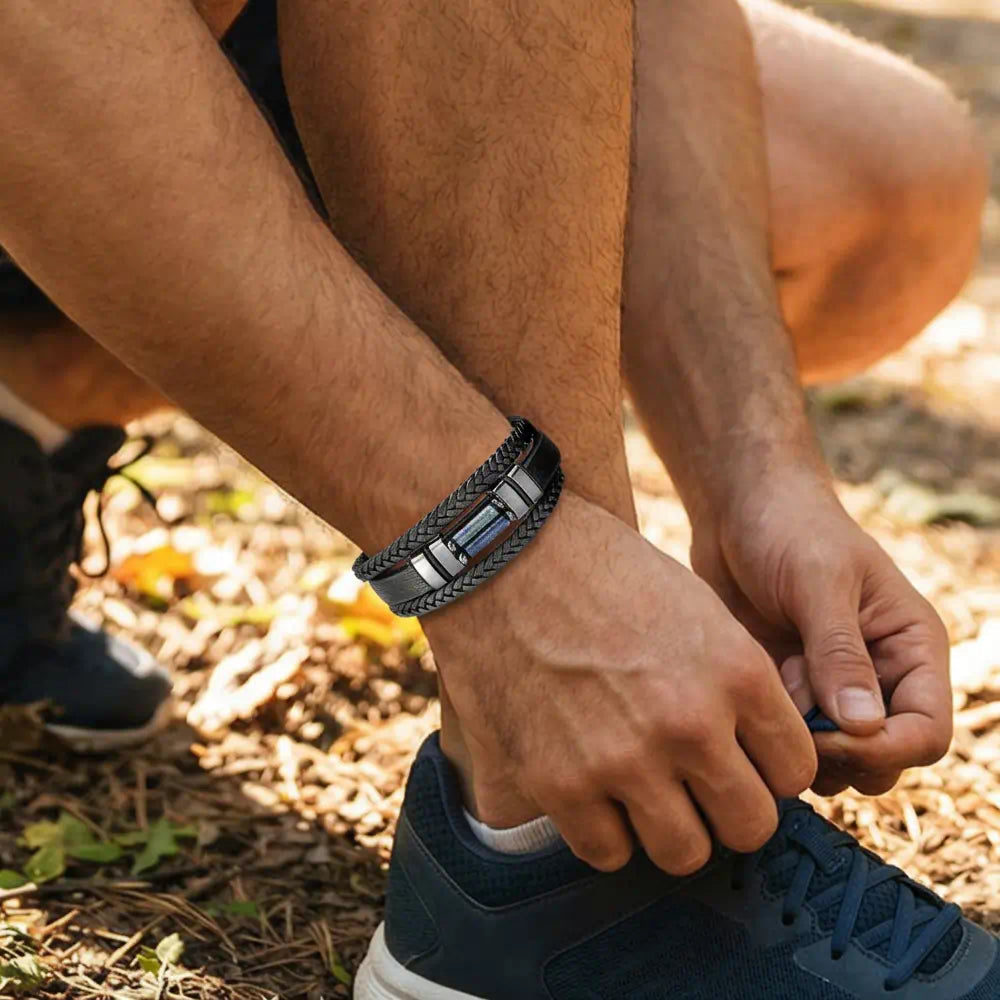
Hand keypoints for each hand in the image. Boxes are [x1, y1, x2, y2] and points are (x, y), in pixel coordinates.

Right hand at [422, 492, 815, 873]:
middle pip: (750, 825)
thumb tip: (753, 747)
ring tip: (645, 791)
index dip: (770, 768)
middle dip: (730, 810)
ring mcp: (623, 760)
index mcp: (734, 671)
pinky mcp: (559, 783)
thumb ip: (733, 682)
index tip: (743, 759)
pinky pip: (608, 852)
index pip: (795, 770)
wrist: (503, 556)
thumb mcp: (693, 607)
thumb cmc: (600, 571)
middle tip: (698, 786)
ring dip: (670, 828)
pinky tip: (595, 791)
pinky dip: (606, 831)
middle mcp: (689, 724)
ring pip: (684, 852)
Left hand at [689, 466, 951, 795]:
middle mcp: (880, 677)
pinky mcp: (786, 690)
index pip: (926, 734)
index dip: (883, 749)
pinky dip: (768, 728)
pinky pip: (787, 739)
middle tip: (787, 717)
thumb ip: (839, 651)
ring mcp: (829, 688)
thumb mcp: (818, 580)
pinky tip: (748, 684)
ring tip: (769, 686)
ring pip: (832, 761)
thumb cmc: (788, 527)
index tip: (827, 733)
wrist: (736, 509)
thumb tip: (863, 726)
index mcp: (911, 648)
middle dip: (836, 754)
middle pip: (881, 761)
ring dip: (798, 744)